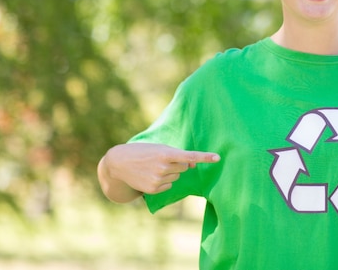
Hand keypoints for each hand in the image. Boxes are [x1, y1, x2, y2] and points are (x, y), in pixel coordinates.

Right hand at [103, 143, 220, 194]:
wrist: (120, 163)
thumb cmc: (144, 152)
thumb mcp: (160, 149)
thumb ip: (179, 155)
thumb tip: (193, 165)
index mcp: (166, 153)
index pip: (190, 156)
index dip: (205, 157)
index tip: (218, 158)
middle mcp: (164, 167)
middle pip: (185, 167)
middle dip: (178, 163)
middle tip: (162, 160)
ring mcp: (159, 179)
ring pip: (177, 176)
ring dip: (170, 171)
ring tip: (154, 167)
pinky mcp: (154, 189)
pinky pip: (169, 185)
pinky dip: (164, 181)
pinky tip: (151, 176)